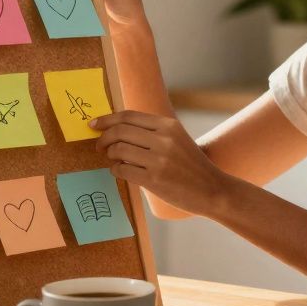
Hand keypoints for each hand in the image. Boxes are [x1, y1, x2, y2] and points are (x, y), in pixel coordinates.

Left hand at [92, 110, 232, 216]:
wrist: (212, 189)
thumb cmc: (191, 166)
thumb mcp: (177, 139)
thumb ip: (153, 132)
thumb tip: (118, 128)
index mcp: (168, 125)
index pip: (128, 116)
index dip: (107, 119)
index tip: (94, 124)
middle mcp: (163, 139)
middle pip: (119, 131)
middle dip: (103, 138)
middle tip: (99, 146)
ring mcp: (159, 160)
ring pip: (118, 150)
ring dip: (110, 155)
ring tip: (114, 160)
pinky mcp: (154, 180)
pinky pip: (122, 170)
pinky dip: (116, 170)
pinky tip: (120, 171)